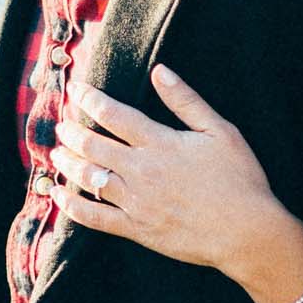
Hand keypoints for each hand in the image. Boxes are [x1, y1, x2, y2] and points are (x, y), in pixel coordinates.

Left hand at [50, 68, 302, 302]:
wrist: (246, 232)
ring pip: (89, 177)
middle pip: (93, 145)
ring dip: (68, 163)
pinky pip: (94, 217)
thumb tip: (160, 70)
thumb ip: (186, 101)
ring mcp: (135, 201)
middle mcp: (141, 170)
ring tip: (56, 154)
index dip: (89, 100)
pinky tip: (59, 195)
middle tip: (61, 125)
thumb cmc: (240, 179)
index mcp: (160, 143)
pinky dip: (72, 205)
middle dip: (71, 132)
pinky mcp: (136, 229)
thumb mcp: (220, 131)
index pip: (113, 115)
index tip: (75, 90)